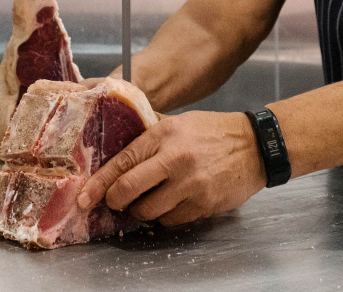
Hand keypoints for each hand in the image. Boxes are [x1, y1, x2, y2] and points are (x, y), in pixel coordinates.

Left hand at [76, 111, 265, 225]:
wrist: (256, 146)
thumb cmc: (213, 131)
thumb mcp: (178, 122)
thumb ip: (149, 133)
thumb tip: (117, 140)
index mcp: (163, 136)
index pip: (121, 163)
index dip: (99, 183)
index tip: (86, 197)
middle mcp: (174, 160)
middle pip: (129, 190)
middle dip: (114, 201)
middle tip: (113, 202)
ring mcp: (190, 185)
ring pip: (148, 211)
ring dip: (140, 211)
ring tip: (143, 202)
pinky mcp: (204, 205)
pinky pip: (171, 220)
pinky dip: (164, 217)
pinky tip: (168, 204)